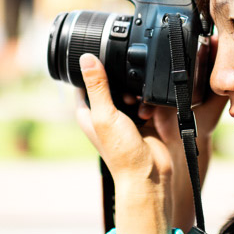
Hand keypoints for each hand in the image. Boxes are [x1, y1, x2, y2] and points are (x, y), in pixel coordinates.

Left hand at [76, 53, 172, 233]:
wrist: (149, 175)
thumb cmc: (121, 153)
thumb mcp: (105, 115)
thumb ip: (97, 86)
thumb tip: (85, 58)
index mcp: (88, 112)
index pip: (84, 82)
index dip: (91, 70)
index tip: (102, 62)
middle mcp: (105, 113)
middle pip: (111, 82)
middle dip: (120, 81)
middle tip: (124, 91)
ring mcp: (126, 116)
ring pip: (131, 89)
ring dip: (136, 93)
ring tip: (137, 104)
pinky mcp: (144, 119)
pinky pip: (146, 100)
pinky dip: (149, 103)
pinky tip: (148, 113)